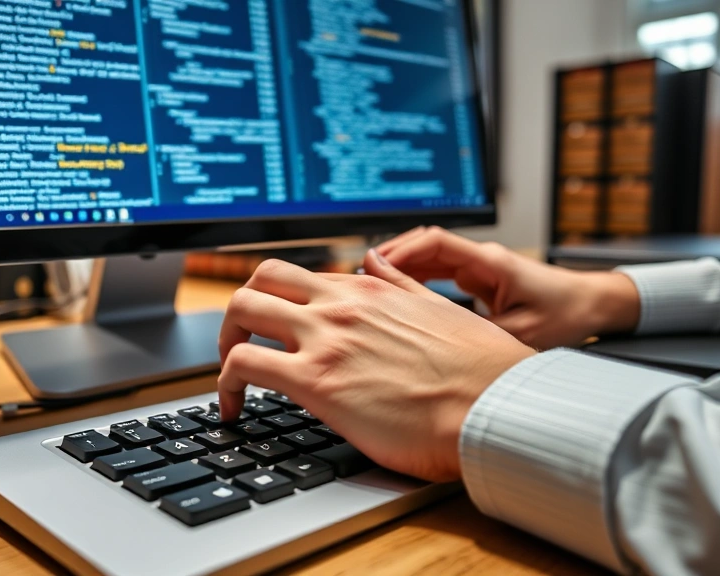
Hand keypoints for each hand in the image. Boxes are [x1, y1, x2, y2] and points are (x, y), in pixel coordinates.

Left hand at [217, 252, 534, 481]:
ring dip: (224, 341)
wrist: (496, 408)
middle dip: (240, 311)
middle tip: (240, 344)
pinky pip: (242, 367)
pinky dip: (223, 385)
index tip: (276, 328)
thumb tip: (375, 260)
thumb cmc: (482, 372)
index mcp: (371, 289)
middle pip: (260, 280)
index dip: (279, 301)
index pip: (302, 277)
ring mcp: (324, 338)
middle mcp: (341, 305)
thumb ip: (401, 284)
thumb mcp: (440, 309)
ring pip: (240, 310)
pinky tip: (232, 409)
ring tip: (231, 377)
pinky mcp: (314, 382)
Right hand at [377, 227, 640, 349]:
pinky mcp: (481, 279)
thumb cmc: (566, 315)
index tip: (375, 264)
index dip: (401, 250)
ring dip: (402, 267)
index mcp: (490, 262)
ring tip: (373, 285)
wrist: (594, 307)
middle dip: (392, 257)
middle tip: (363, 276)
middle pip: (426, 245)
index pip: (435, 242)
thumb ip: (472, 329)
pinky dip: (417, 278)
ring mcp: (481, 267)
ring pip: (430, 258)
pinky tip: (399, 293)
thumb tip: (430, 332)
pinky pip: (441, 271)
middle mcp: (482, 258)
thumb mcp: (518, 332)